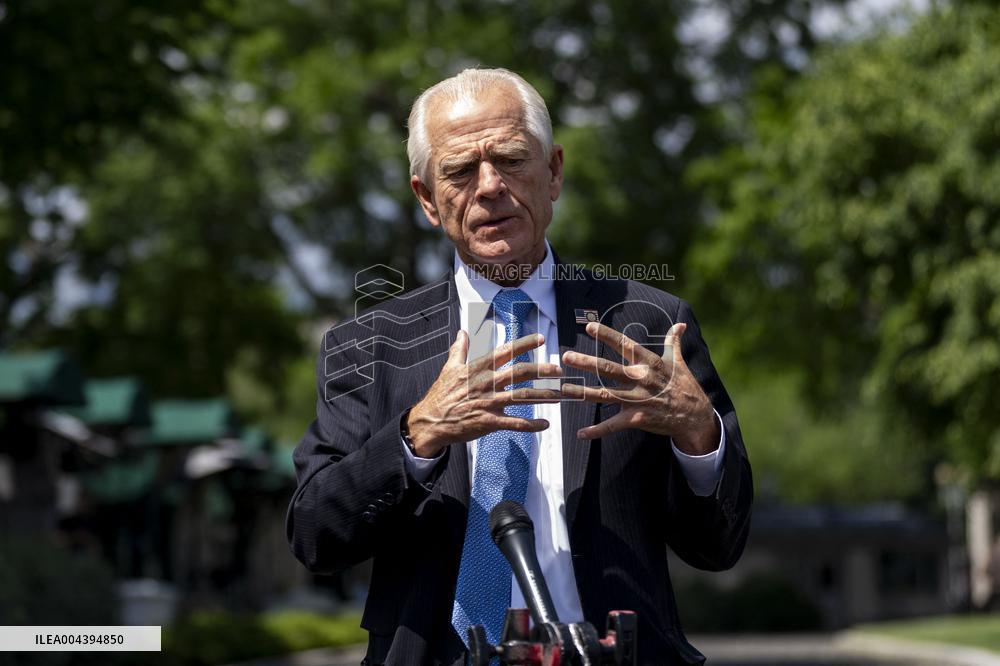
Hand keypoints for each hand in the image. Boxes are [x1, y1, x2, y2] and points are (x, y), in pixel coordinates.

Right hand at [406, 330, 563, 456]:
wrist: (430, 422)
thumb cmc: (440, 395)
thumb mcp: (449, 368)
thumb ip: (459, 349)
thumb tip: (461, 332)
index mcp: (479, 368)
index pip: (505, 351)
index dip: (523, 344)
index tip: (540, 338)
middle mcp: (487, 383)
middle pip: (520, 373)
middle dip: (542, 370)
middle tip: (559, 369)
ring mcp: (489, 403)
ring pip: (523, 397)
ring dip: (544, 395)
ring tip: (560, 395)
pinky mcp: (489, 422)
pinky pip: (515, 423)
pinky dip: (531, 425)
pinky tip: (545, 424)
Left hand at [560, 322, 718, 453]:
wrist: (695, 416)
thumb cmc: (685, 386)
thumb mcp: (679, 362)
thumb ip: (674, 342)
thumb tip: (680, 324)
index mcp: (649, 363)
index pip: (625, 344)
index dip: (607, 335)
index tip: (589, 326)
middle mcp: (640, 379)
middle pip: (609, 368)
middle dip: (587, 362)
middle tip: (567, 357)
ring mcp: (637, 399)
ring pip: (605, 394)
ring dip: (582, 392)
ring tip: (563, 389)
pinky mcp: (637, 418)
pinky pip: (613, 425)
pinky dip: (597, 430)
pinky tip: (580, 433)